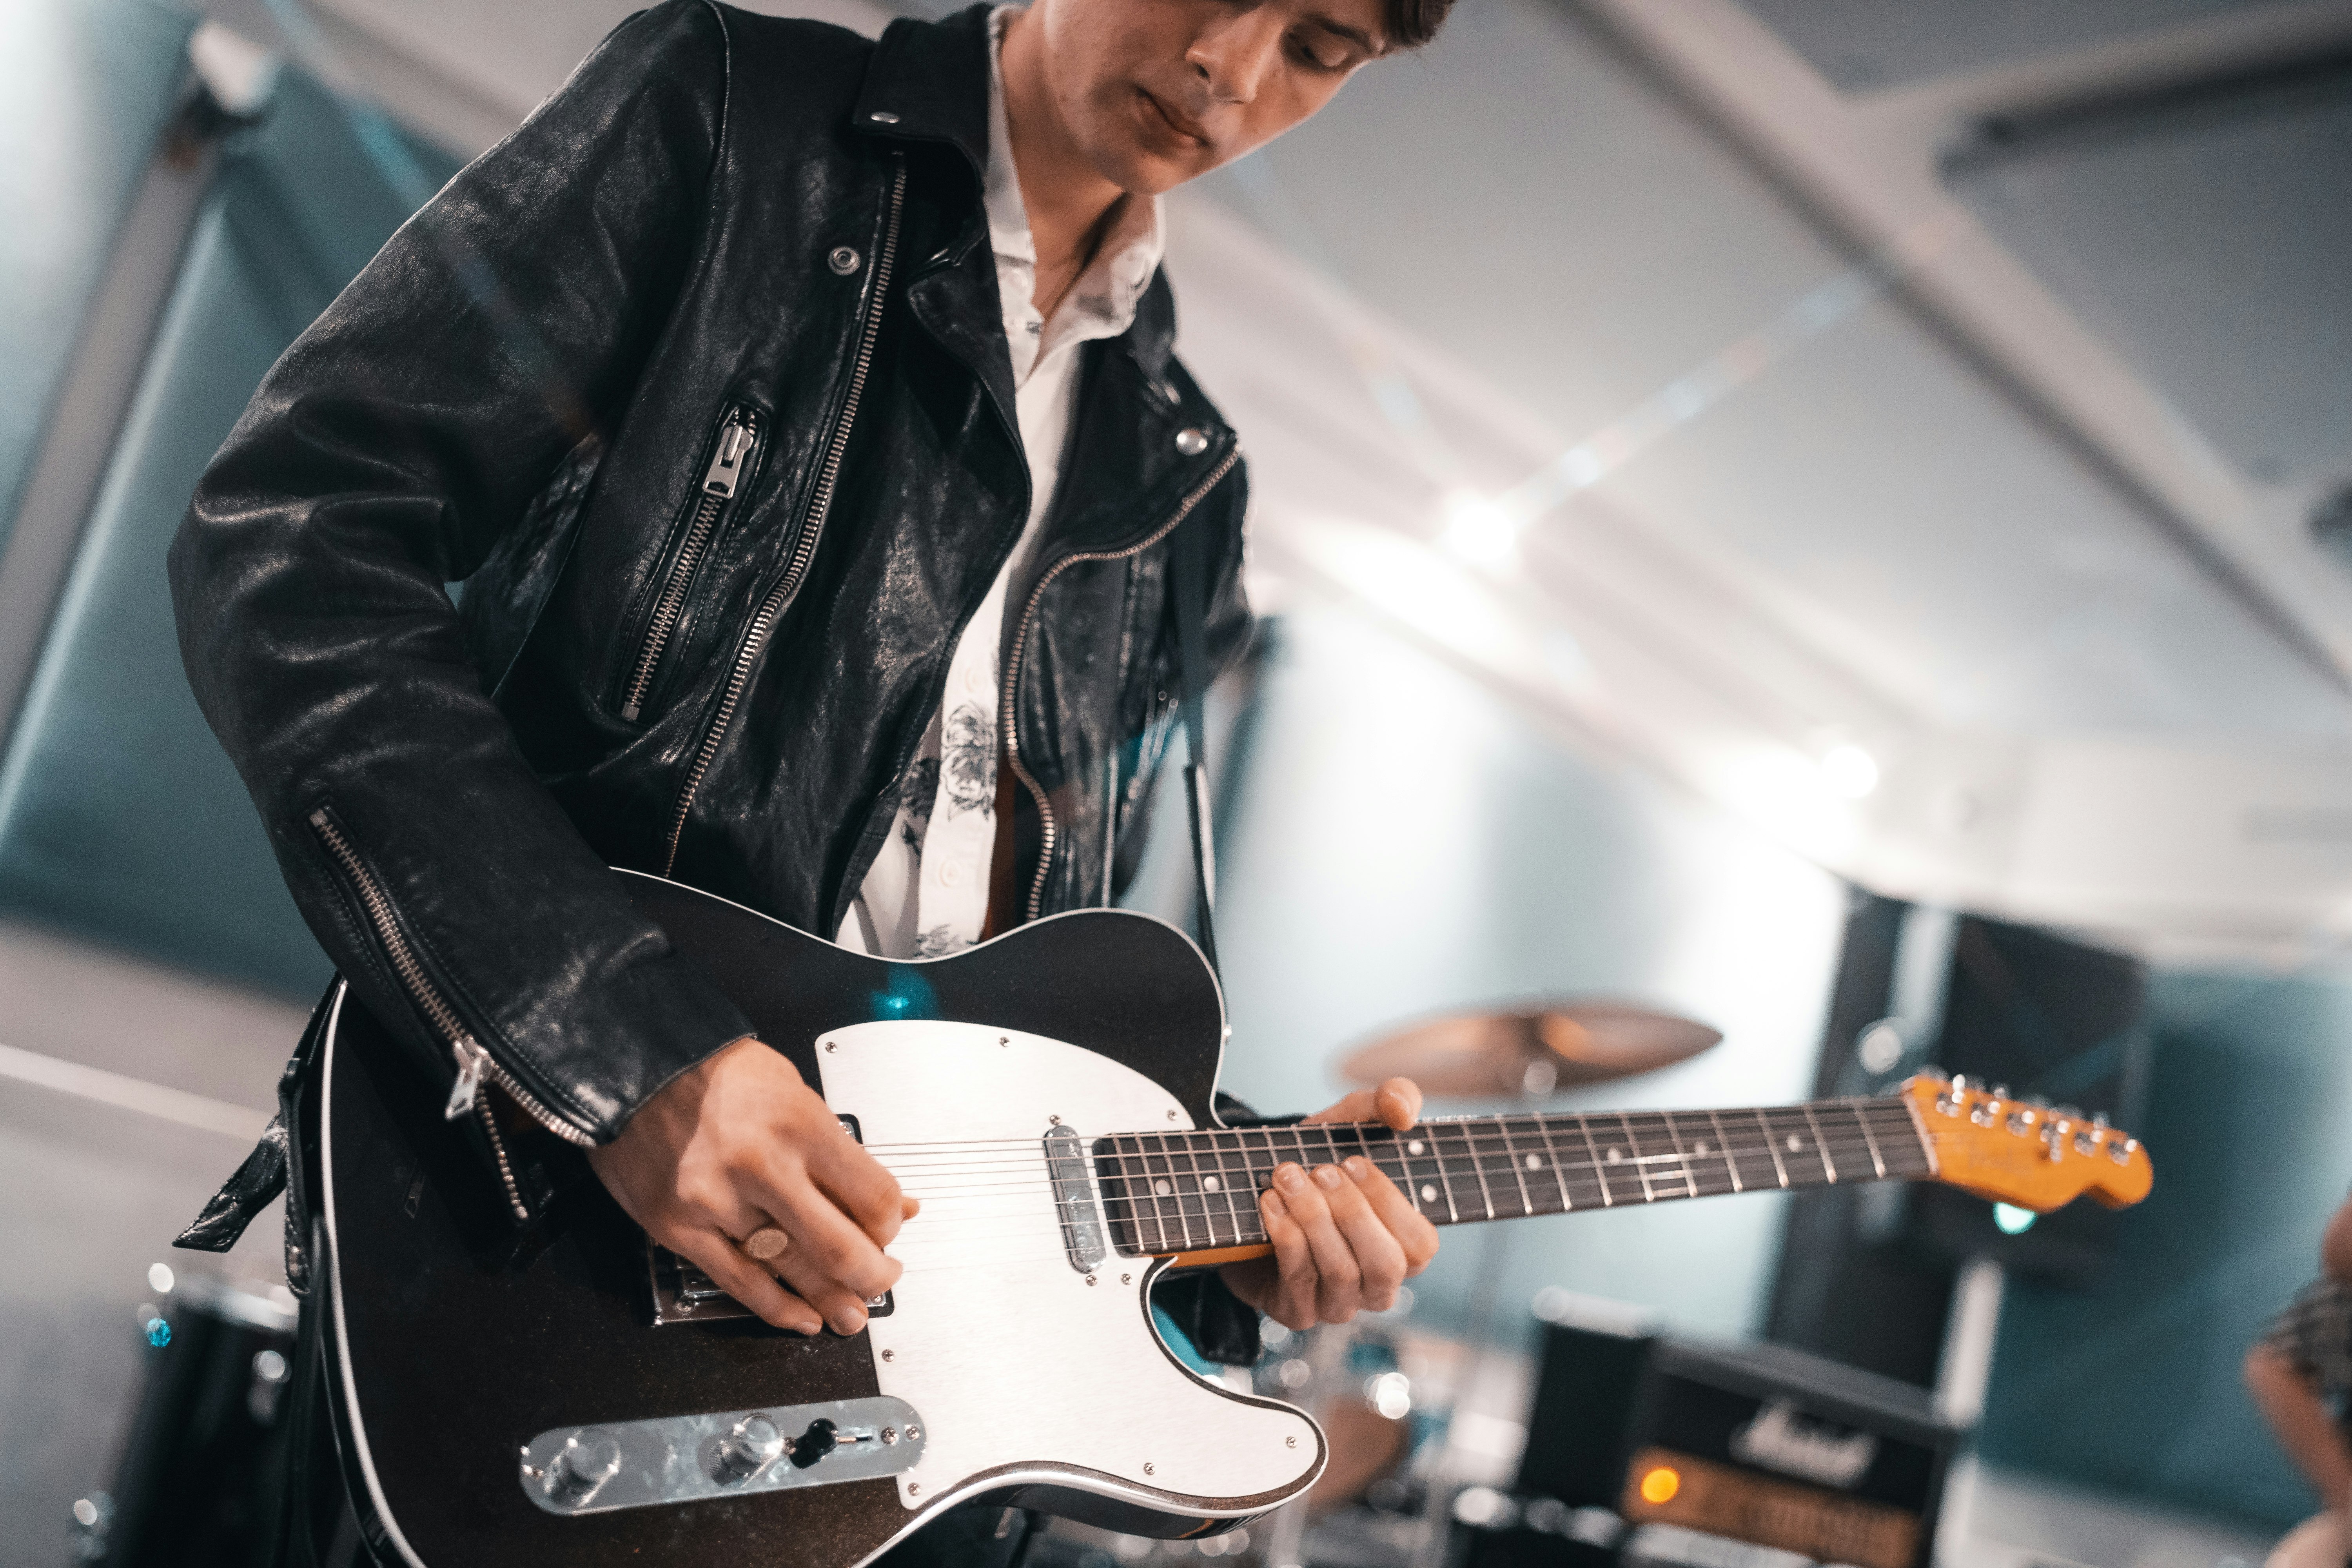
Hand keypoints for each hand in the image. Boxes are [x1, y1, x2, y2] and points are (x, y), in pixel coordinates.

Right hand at [585, 1036, 915, 1334]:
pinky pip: (738, 1283)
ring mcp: (717, 1202)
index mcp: (798, 1126)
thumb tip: (892, 1202)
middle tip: (881, 1281)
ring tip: (850, 1312)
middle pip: (839, 1247)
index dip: (890, 1226)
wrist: (634, 1065)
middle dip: (872, 1276)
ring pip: (791, 1271)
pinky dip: (777, 1307)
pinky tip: (802, 1316)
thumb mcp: (795, 1094)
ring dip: (831, 1300)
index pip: (871, 1198)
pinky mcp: (679, 1228)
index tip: (890, 1230)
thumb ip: (841, 1153)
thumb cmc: (715, 1073)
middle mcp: (761, 1166)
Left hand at [1219, 1077, 1440, 1330]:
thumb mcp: (1353, 1123)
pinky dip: (1284, 1234)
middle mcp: (1376, 1286)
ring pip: (1339, 1273)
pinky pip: (1298, 1280)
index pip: (1420, 1245)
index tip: (1352, 1161)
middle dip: (1351, 1213)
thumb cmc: (1319, 1163)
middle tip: (1321, 1171)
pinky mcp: (1296, 1311)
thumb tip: (1402, 1110)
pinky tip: (1269, 1202)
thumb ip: (1390, 1100)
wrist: (1255, 1194)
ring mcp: (1337, 1304)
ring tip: (1287, 1177)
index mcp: (1403, 1249)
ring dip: (1312, 1218)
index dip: (1388, 1203)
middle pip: (1384, 1266)